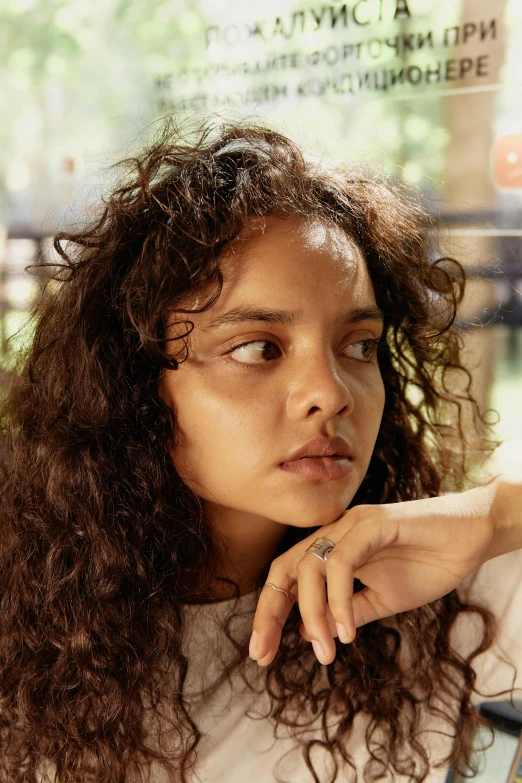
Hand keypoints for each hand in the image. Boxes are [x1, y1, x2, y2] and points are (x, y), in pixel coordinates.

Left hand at [249, 491, 494, 666]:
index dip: (270, 613)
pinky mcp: (374, 522)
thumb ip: (348, 612)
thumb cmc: (428, 564)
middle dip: (269, 612)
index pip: (288, 578)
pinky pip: (343, 561)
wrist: (470, 539)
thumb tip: (311, 635)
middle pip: (285, 568)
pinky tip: (348, 628)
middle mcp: (335, 533)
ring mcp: (353, 525)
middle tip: (264, 653)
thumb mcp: (382, 599)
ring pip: (310, 566)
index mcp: (333, 549)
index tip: (261, 653)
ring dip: (313, 614)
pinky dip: (339, 598)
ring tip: (327, 650)